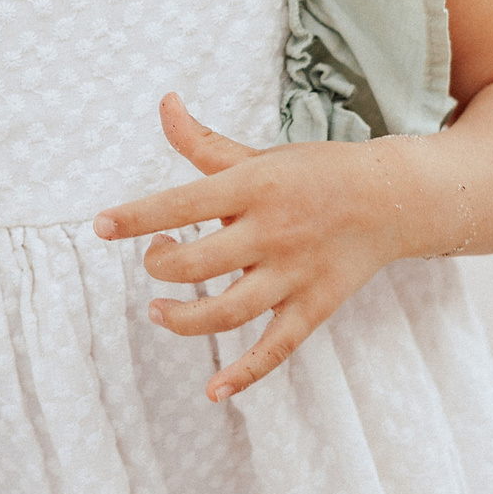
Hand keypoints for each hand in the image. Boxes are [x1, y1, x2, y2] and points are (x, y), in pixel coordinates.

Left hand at [95, 92, 423, 402]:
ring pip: (228, 311)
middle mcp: (272, 231)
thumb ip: (202, 142)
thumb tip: (164, 102)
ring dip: (183, 321)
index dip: (137, 217)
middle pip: (199, 263)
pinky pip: (276, 349)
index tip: (100, 226)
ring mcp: (294, 274)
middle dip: (160, 266)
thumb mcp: (258, 156)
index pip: (182, 203)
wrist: (392, 198)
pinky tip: (212, 391)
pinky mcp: (314, 306)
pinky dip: (244, 374)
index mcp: (254, 187)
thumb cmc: (313, 174)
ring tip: (158, 313)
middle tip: (155, 261)